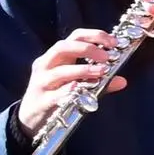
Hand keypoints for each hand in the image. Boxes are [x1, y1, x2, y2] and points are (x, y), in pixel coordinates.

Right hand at [17, 26, 122, 143]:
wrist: (31, 119)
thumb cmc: (56, 96)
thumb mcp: (77, 85)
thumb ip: (99, 82)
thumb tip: (122, 81)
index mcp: (57, 57)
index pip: (74, 37)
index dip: (94, 35)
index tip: (113, 42)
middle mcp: (46, 65)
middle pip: (63, 47)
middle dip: (87, 49)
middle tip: (107, 57)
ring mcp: (41, 82)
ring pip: (59, 70)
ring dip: (83, 69)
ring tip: (102, 72)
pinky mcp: (41, 101)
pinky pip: (55, 94)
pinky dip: (68, 90)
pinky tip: (80, 89)